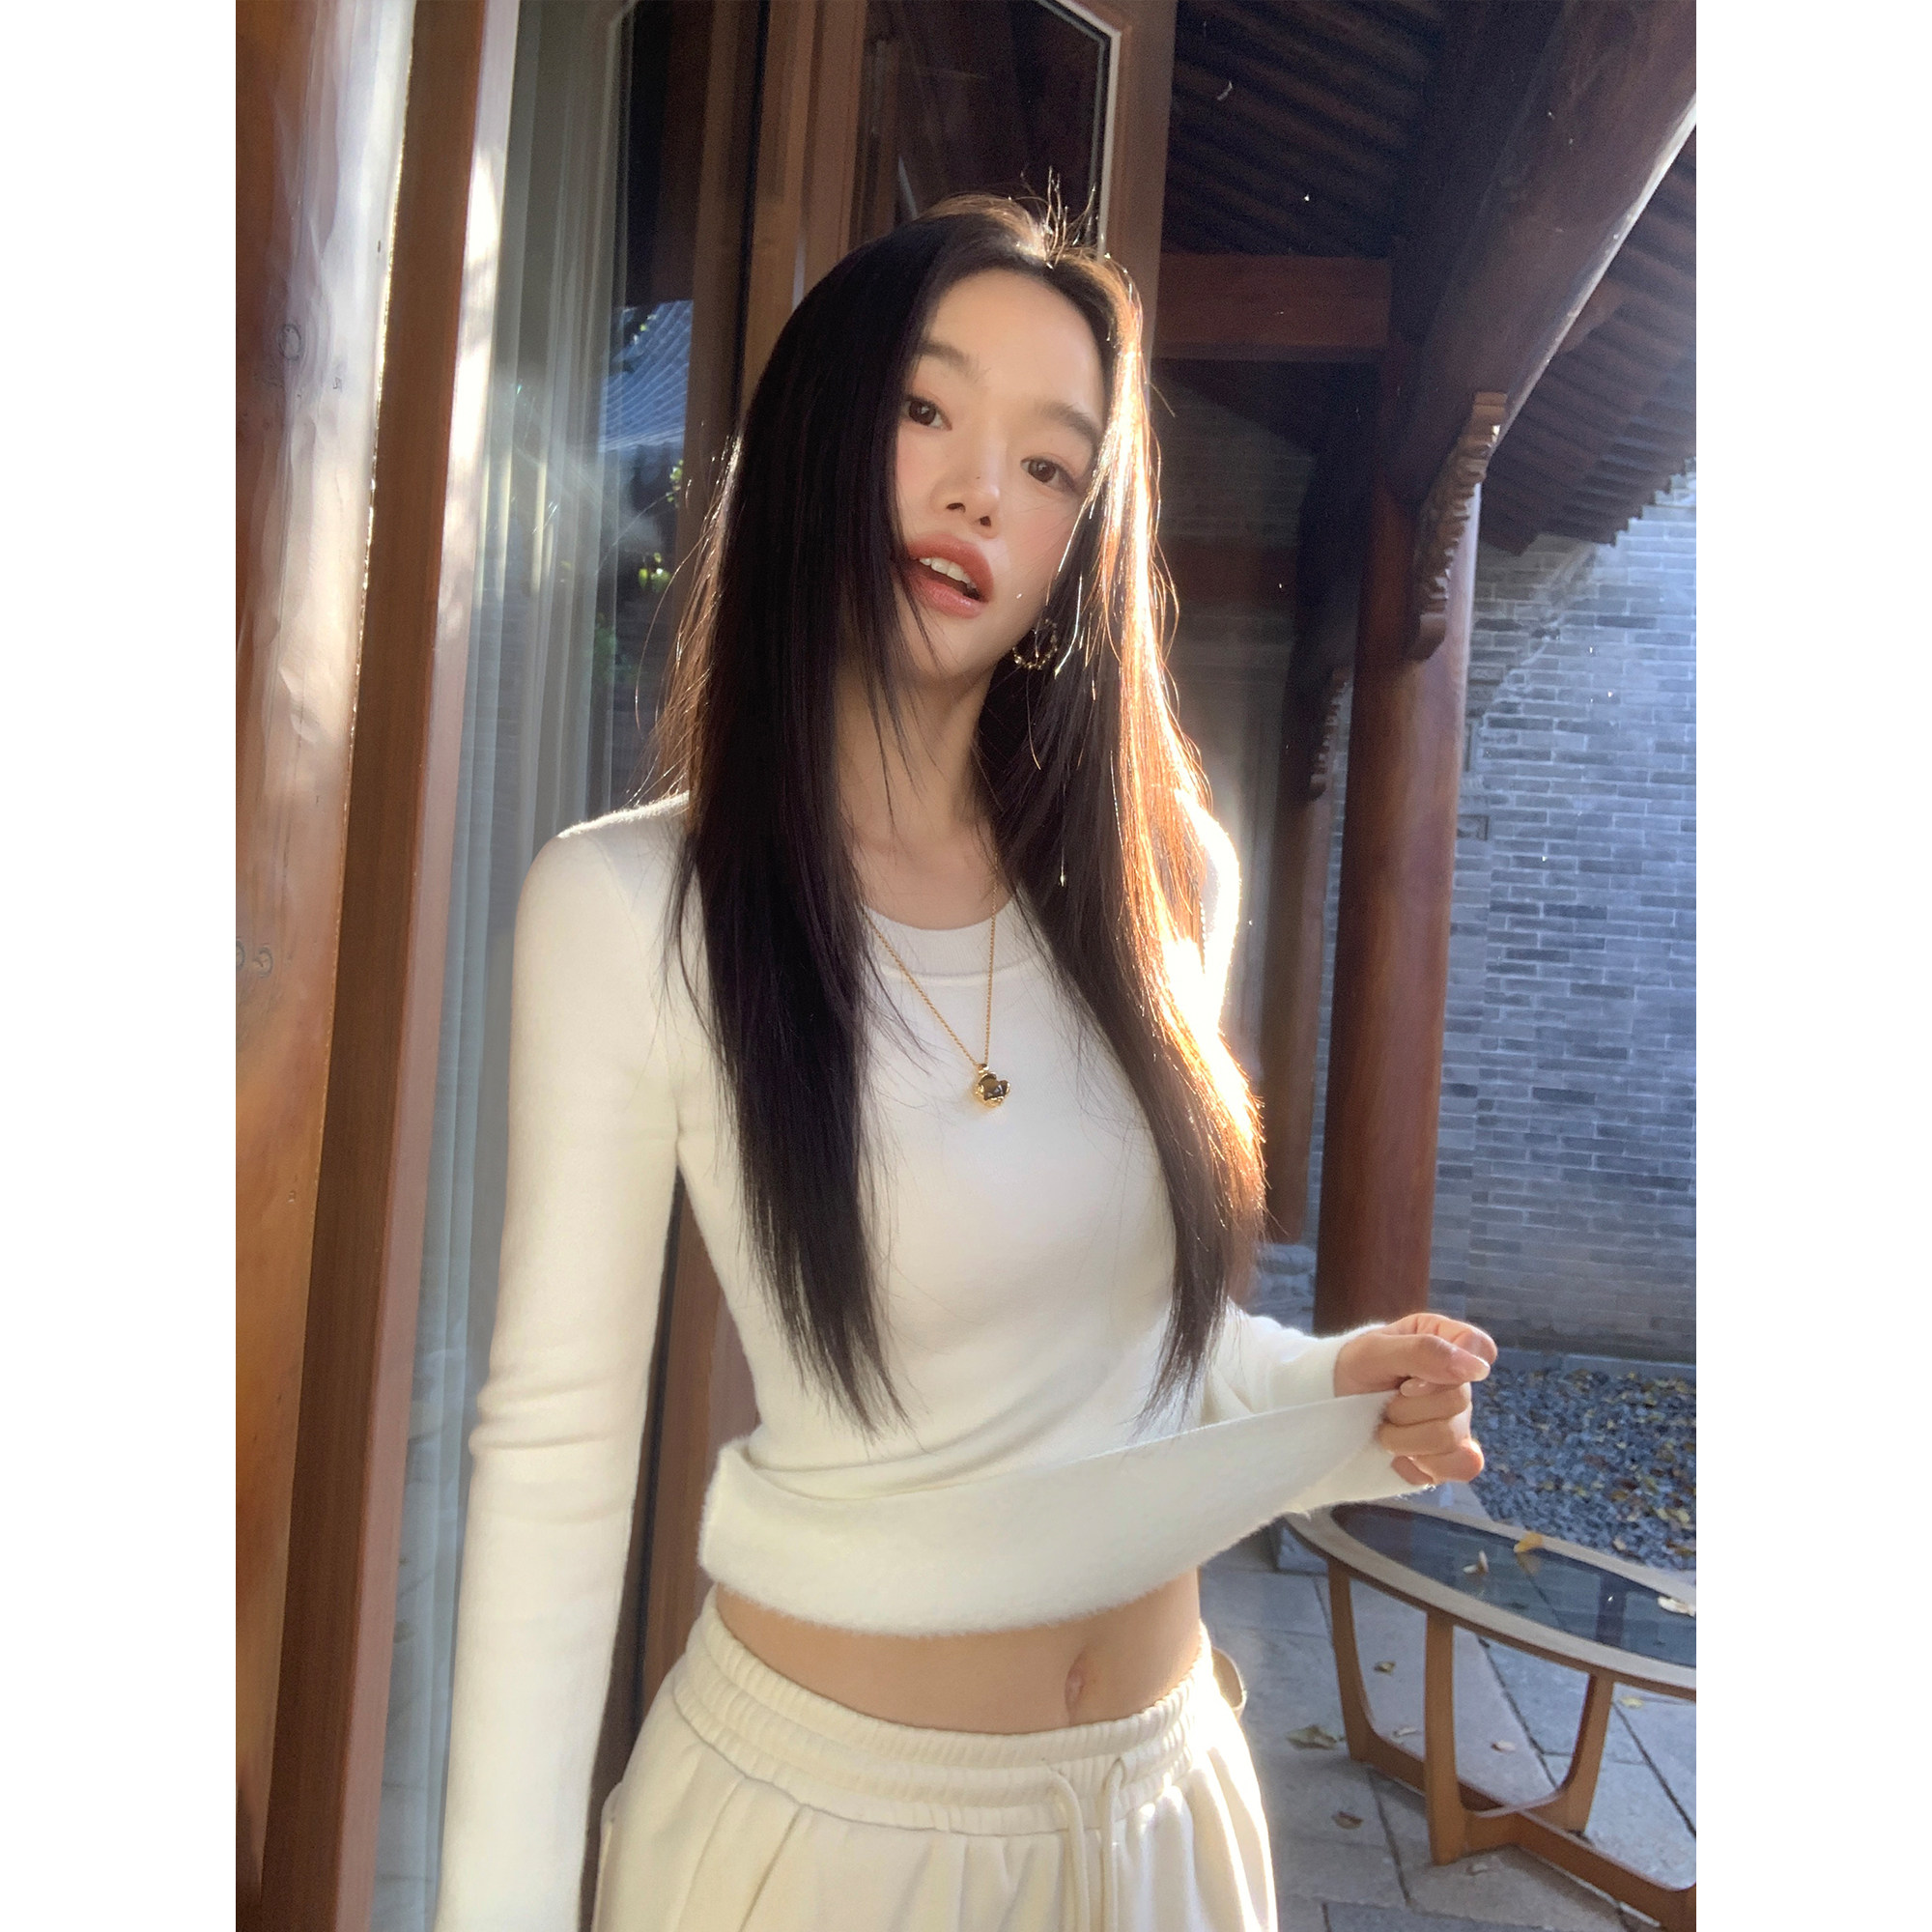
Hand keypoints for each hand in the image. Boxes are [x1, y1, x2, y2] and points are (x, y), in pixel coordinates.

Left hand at [1333, 1312, 1496, 1487]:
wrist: (1327, 1414)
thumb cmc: (1350, 1372)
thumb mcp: (1373, 1351)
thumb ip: (1423, 1351)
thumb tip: (1479, 1367)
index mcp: (1442, 1340)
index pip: (1480, 1347)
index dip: (1451, 1365)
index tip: (1410, 1378)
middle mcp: (1456, 1381)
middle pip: (1459, 1399)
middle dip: (1407, 1405)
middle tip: (1383, 1400)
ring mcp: (1457, 1420)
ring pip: (1451, 1437)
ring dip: (1404, 1437)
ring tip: (1385, 1426)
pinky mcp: (1451, 1455)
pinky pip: (1462, 1467)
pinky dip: (1423, 1464)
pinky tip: (1402, 1455)